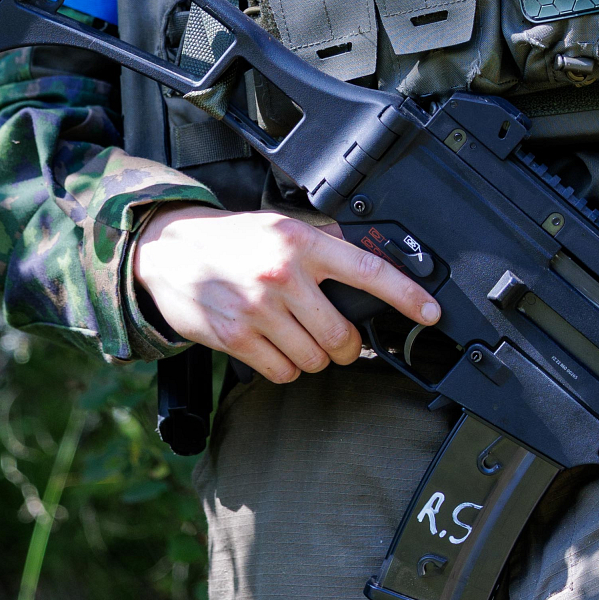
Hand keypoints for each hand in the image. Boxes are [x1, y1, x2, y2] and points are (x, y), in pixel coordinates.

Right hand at [132, 205, 438, 385]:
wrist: (169, 250)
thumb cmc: (232, 240)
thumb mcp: (281, 227)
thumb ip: (323, 248)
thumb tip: (370, 272)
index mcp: (302, 243)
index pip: (368, 272)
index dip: (406, 296)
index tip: (429, 312)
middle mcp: (283, 275)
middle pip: (343, 337)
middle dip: (346, 346)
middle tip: (335, 336)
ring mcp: (258, 309)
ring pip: (315, 360)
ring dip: (312, 356)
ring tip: (293, 333)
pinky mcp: (236, 337)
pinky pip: (283, 372)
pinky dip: (285, 367)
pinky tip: (272, 345)